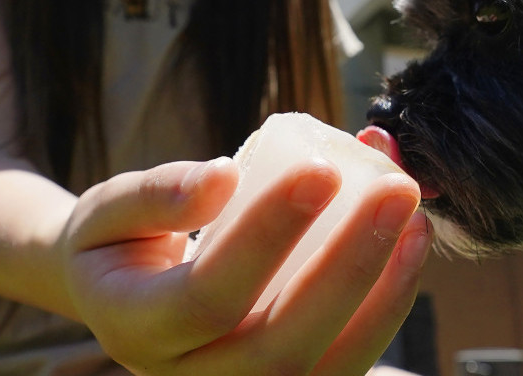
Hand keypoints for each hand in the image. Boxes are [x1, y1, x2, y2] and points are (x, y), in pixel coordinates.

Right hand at [60, 156, 431, 374]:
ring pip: (324, 368)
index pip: (210, 293)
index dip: (268, 234)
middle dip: (348, 264)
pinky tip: (411, 250)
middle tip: (394, 190)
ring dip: (383, 294)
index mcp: (137, 331)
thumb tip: (225, 178)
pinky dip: (387, 311)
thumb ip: (156, 193)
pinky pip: (345, 366)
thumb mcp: (107, 211)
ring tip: (415, 221)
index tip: (320, 168)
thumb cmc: (119, 246)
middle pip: (280, 342)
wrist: (124, 301)